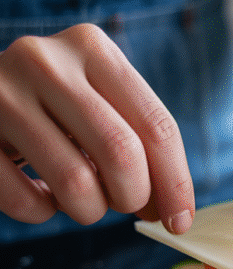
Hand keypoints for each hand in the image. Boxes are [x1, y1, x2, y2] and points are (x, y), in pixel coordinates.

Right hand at [0, 24, 194, 231]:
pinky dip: (41, 213)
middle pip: (122, 153)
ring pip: (76, 182)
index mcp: (91, 47)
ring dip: (89, 210)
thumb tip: (174, 209)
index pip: (156, 125)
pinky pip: (24, 199)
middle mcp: (47, 61)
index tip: (179, 221)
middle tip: (123, 206)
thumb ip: (136, 138)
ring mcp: (3, 94)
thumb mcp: (93, 96)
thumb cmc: (47, 104)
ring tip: (81, 200)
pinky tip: (41, 196)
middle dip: (132, 197)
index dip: (176, 182)